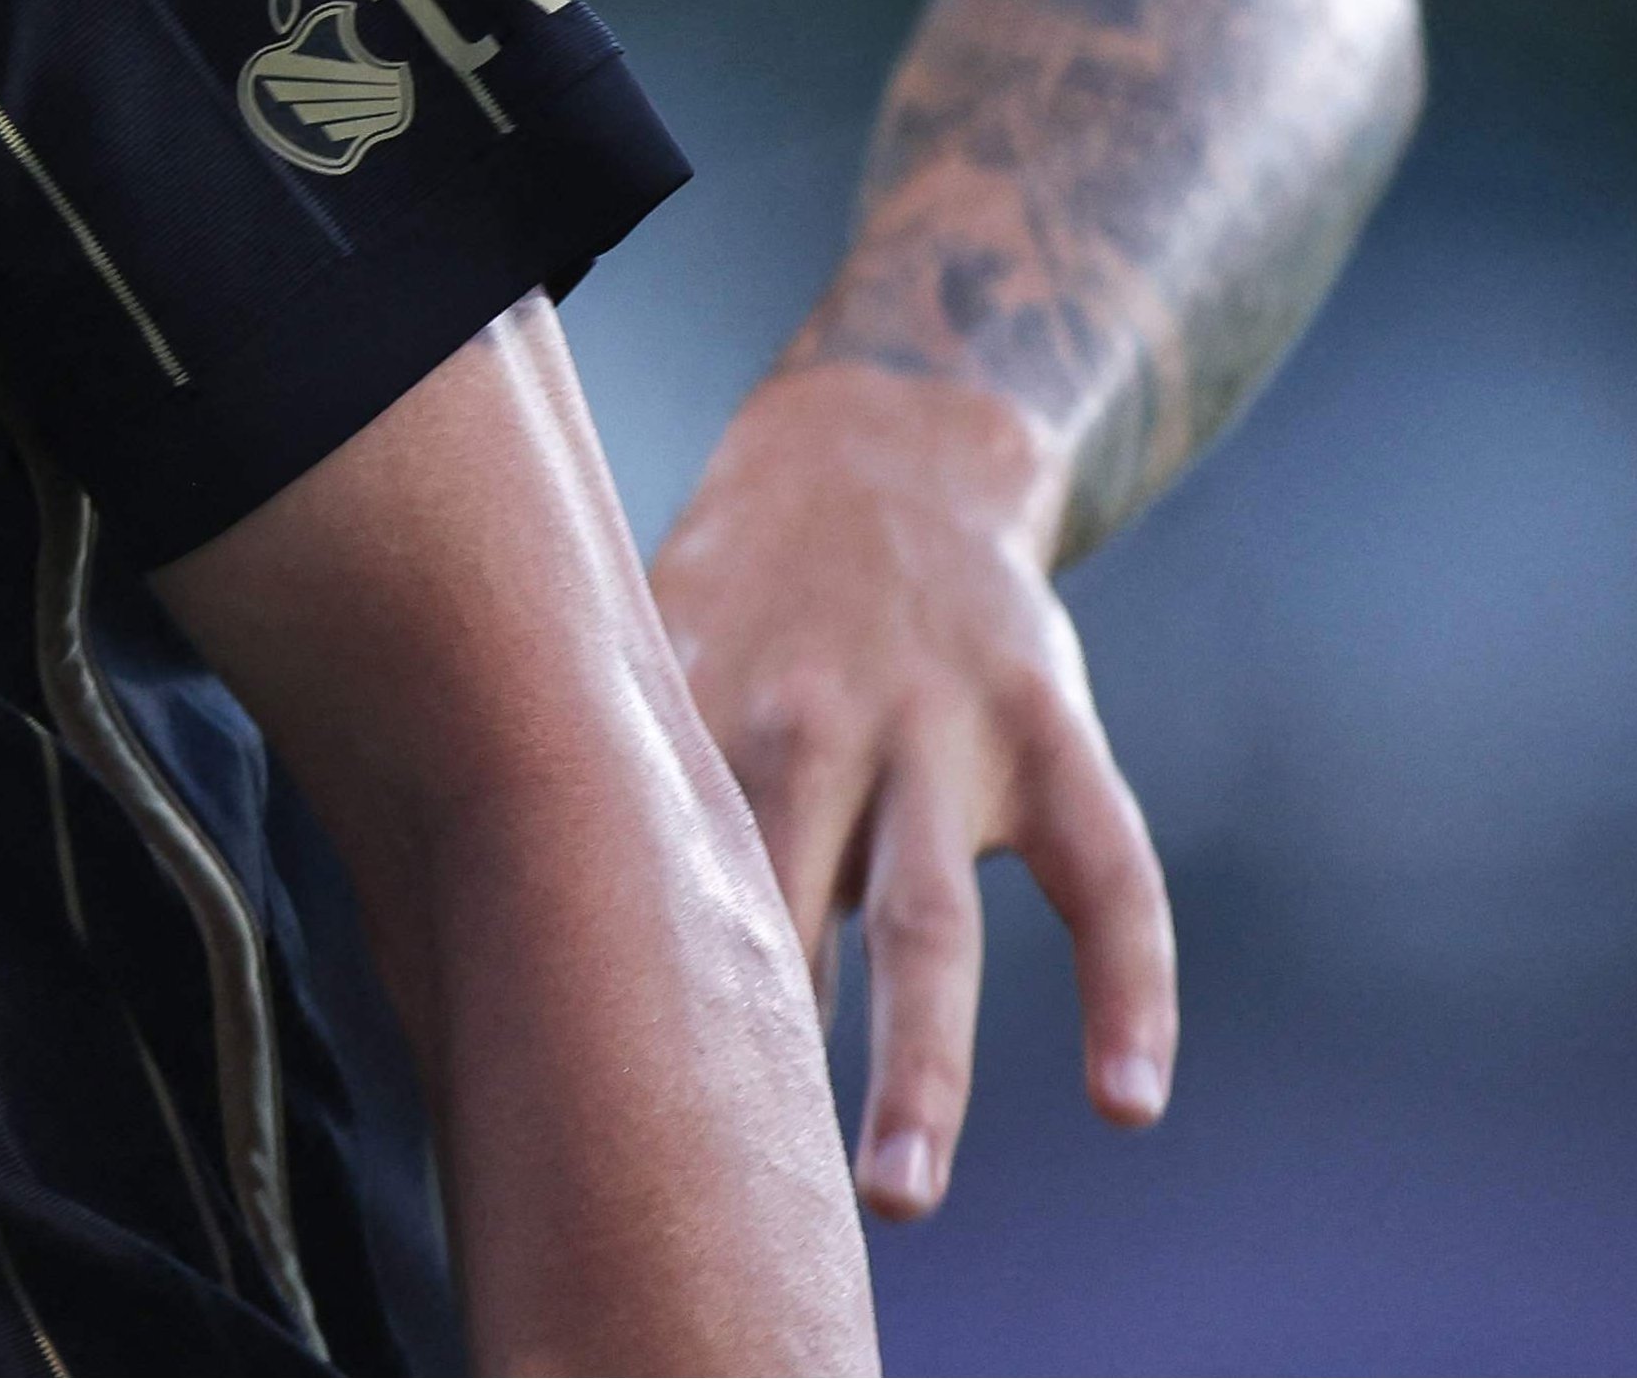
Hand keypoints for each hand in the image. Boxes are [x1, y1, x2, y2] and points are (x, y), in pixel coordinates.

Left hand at [653, 357, 1177, 1222]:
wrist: (886, 443)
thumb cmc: (739, 594)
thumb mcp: (655, 648)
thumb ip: (615, 780)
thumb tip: (505, 942)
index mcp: (700, 720)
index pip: (654, 882)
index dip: (625, 996)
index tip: (588, 1117)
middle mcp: (815, 730)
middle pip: (781, 916)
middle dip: (753, 1052)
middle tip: (727, 1191)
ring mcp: (942, 733)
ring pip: (928, 923)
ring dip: (918, 1066)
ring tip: (893, 1192)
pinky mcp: (1051, 729)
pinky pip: (1105, 876)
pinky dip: (1131, 992)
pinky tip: (1127, 1101)